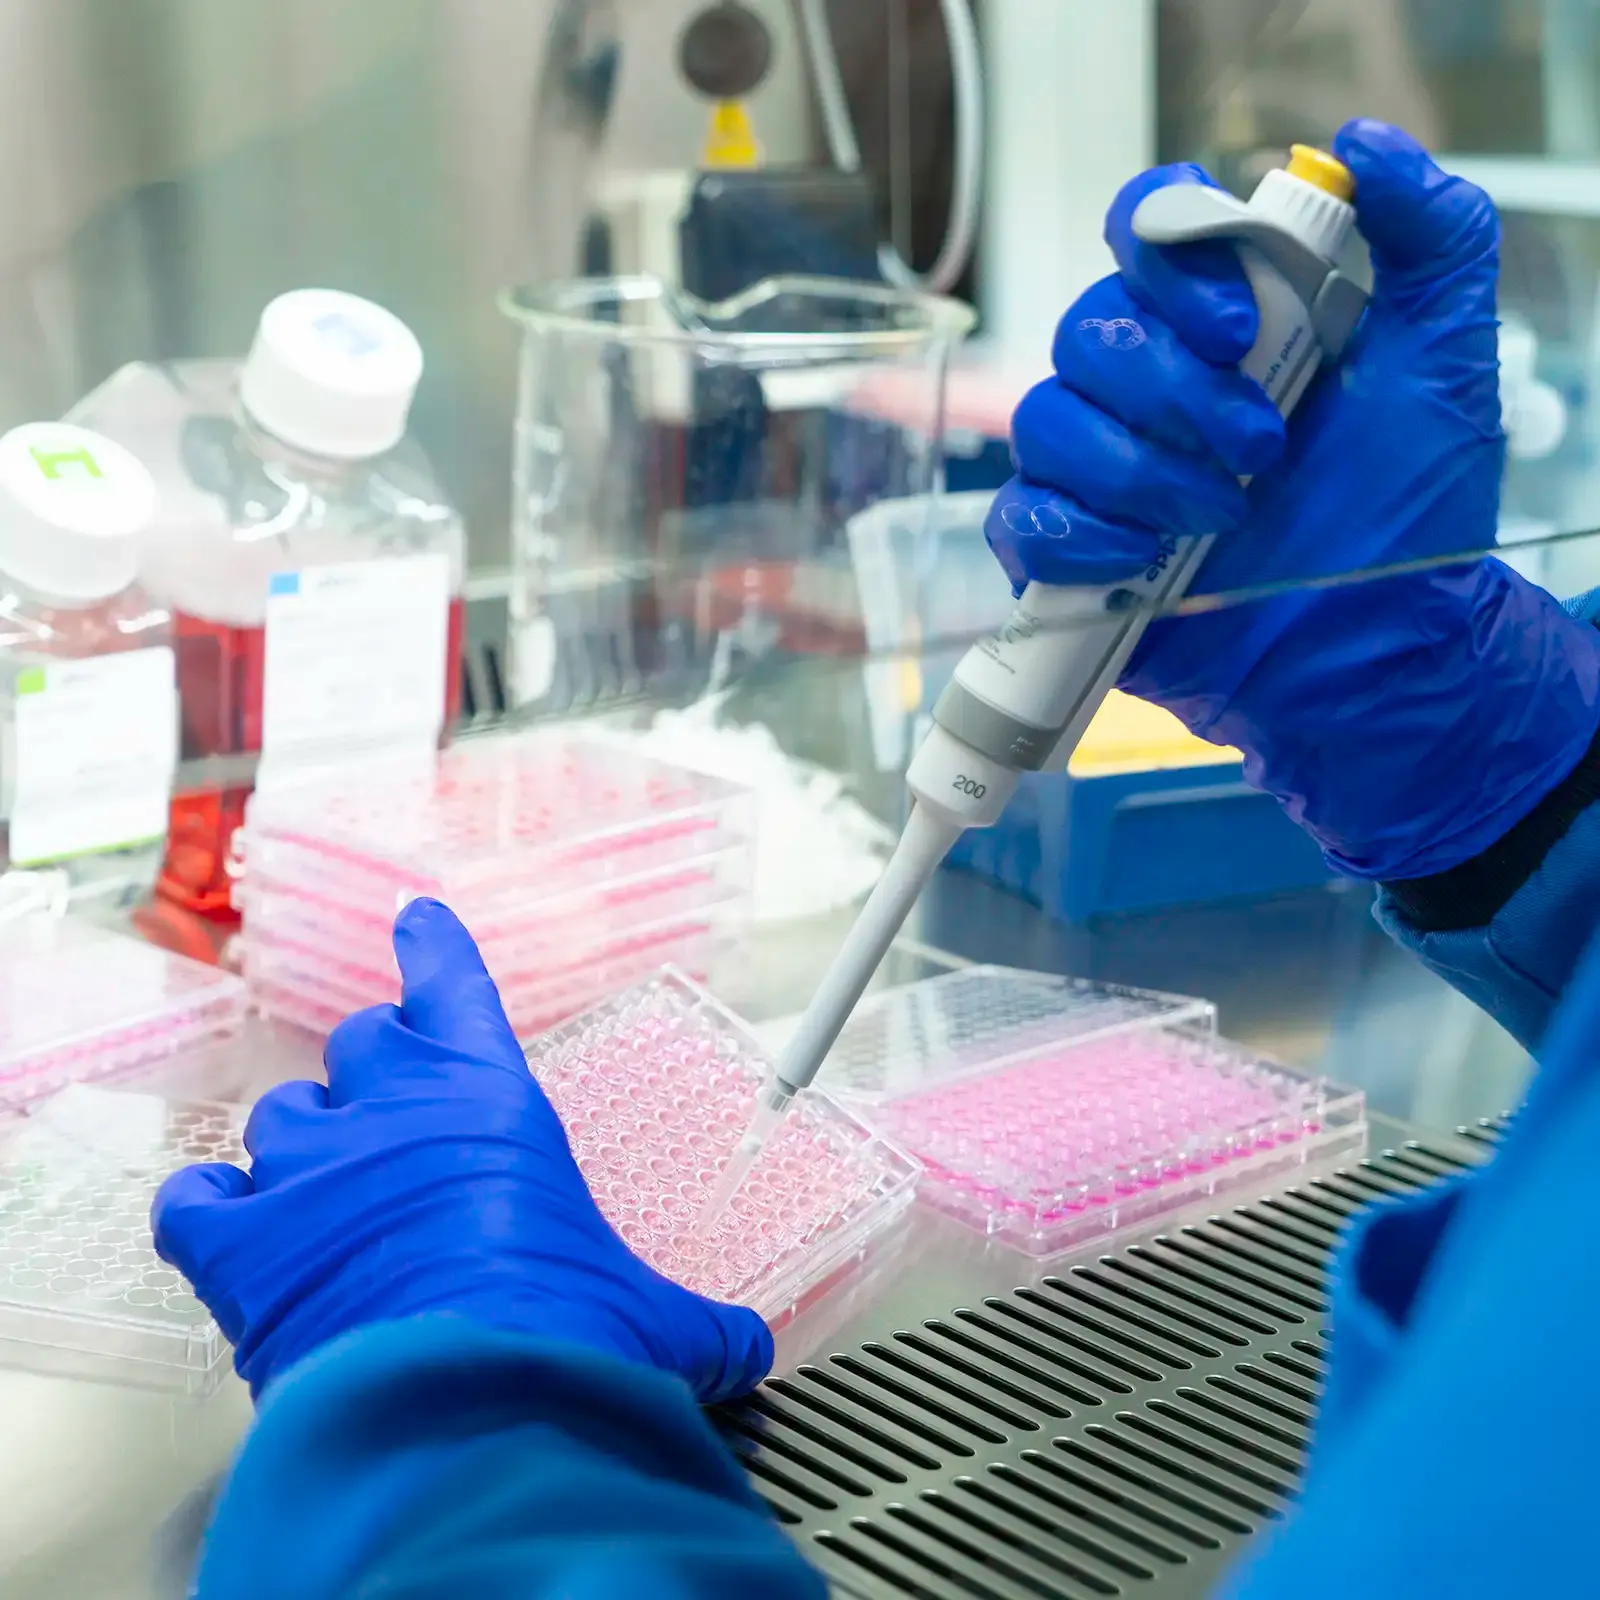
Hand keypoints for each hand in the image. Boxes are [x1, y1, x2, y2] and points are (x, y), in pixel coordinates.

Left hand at [152, 899, 773, 1402]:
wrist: (464, 1409)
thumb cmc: (566, 1336)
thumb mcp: (651, 1320)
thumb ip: (696, 1323)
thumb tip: (745, 1352)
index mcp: (492, 1100)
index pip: (453, 989)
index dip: (432, 949)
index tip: (415, 919)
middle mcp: (394, 1110)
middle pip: (360, 1045)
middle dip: (375, 1073)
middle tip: (393, 1120)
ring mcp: (309, 1168)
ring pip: (280, 1115)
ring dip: (303, 1146)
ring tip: (324, 1197)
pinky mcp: (237, 1240)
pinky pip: (196, 1196)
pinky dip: (209, 1208)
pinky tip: (225, 1224)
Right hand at [987, 119, 1599, 880]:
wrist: (1373, 657)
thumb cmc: (1406, 519)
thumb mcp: (1445, 367)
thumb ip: (1432, 241)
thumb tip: (1367, 145)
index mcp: (1224, 324)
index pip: (1149, 230)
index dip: (1168, 258)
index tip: (1233, 329)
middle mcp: (1147, 386)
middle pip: (1088, 330)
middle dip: (1172, 394)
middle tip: (1260, 453)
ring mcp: (1096, 471)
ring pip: (1046, 422)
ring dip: (1136, 473)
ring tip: (1217, 521)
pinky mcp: (1064, 554)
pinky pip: (1019, 519)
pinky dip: (1075, 538)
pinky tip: (1141, 564)